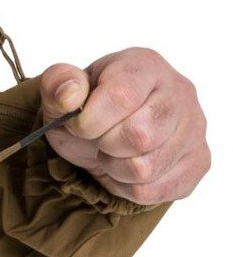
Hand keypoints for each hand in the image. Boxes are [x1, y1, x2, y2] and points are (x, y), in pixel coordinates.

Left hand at [39, 48, 209, 205]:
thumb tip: (69, 94)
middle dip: (105, 145)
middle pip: (139, 136)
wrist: (101, 137)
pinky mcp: (198, 161)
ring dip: (114, 169)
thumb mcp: (60, 95)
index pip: (121, 96)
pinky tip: (126, 170)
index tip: (79, 126)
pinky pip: (153, 191)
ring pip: (145, 169)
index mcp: (145, 66)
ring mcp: (194, 127)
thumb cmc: (85, 111)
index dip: (90, 121)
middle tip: (100, 139)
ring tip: (113, 153)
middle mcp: (180, 91)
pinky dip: (127, 188)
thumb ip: (57, 85)